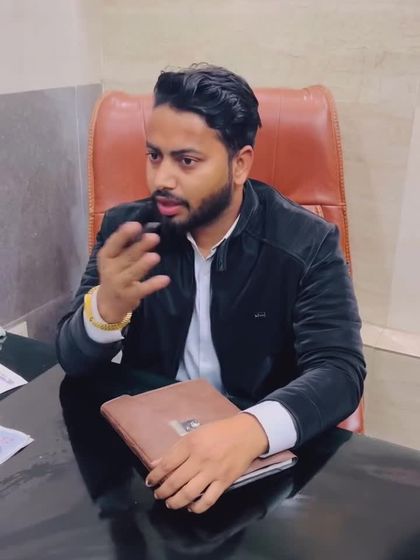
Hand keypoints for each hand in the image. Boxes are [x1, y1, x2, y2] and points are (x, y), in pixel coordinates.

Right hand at [96, 221, 169, 322]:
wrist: (108, 303)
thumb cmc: (116, 274)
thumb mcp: (115, 259)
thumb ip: (126, 246)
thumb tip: (144, 229)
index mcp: (106, 256)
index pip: (113, 244)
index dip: (123, 234)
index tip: (136, 225)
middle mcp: (110, 269)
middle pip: (127, 256)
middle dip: (140, 247)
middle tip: (154, 237)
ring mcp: (119, 283)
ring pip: (133, 272)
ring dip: (144, 265)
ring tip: (155, 257)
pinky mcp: (130, 296)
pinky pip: (143, 289)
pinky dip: (153, 284)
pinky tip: (165, 279)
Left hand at [146, 413, 267, 513]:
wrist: (245, 434)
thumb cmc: (218, 431)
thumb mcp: (194, 434)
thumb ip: (175, 450)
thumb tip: (156, 464)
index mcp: (191, 444)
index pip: (167, 464)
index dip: (155, 475)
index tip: (149, 482)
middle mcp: (200, 459)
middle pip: (175, 481)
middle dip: (163, 491)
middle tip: (158, 494)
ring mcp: (212, 472)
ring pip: (189, 493)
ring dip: (175, 502)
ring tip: (170, 503)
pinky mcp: (224, 482)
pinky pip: (208, 500)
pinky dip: (197, 507)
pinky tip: (191, 507)